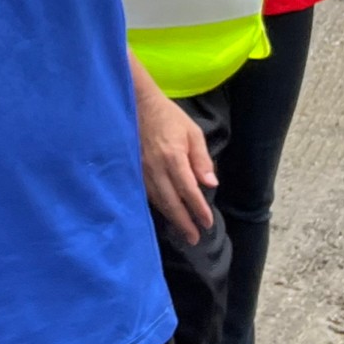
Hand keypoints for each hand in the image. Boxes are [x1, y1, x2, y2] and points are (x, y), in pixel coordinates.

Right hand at [134, 65, 214, 242]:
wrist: (137, 104)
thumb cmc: (168, 116)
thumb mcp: (192, 132)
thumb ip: (201, 159)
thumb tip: (210, 184)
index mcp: (174, 158)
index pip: (189, 191)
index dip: (199, 209)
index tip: (207, 223)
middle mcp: (156, 168)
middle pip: (171, 202)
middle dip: (184, 222)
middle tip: (194, 239)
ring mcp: (142, 170)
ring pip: (157, 201)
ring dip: (170, 218)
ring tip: (182, 231)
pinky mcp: (133, 170)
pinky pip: (146, 194)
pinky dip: (157, 207)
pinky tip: (163, 213)